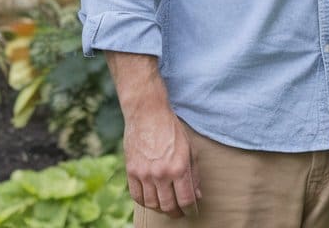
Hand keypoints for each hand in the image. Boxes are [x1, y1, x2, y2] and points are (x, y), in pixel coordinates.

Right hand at [122, 100, 200, 218]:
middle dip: (177, 213)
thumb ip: (194, 174)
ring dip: (161, 209)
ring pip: (152, 204)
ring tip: (166, 206)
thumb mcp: (190, 149)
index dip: (190, 210)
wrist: (147, 114)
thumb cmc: (172, 129)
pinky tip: (152, 200)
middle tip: (180, 212)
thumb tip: (197, 195)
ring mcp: (144, 174)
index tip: (192, 211)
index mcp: (179, 168)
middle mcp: (161, 174)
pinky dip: (145, 202)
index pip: (186, 200)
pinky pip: (137, 196)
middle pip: (169, 206)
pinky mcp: (131, 172)